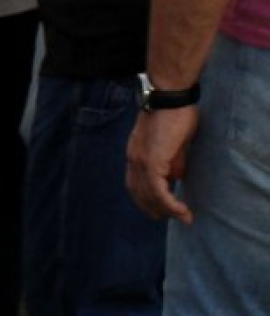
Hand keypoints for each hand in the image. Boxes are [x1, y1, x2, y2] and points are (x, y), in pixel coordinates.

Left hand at [126, 106, 197, 222]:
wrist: (169, 97)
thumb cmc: (174, 114)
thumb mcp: (172, 143)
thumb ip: (172, 161)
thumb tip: (176, 177)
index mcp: (135, 154)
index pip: (134, 183)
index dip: (145, 198)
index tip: (159, 208)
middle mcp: (133, 159)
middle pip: (138, 193)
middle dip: (154, 208)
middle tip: (172, 217)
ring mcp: (140, 161)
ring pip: (149, 195)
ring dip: (166, 210)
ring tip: (183, 217)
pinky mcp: (152, 161)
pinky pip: (158, 190)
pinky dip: (169, 204)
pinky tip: (181, 210)